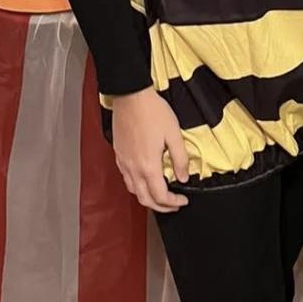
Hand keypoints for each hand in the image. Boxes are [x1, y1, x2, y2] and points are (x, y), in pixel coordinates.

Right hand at [110, 87, 190, 212]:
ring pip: (134, 191)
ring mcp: (124, 162)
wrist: (131, 96)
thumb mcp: (174, 133)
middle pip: (145, 199)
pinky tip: (144, 177)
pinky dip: (137, 185)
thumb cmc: (152, 111)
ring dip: (148, 198)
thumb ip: (180, 158)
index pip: (160, 196)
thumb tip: (183, 177)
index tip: (183, 200)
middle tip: (173, 204)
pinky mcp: (119, 154)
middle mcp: (133, 168)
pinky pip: (126, 178)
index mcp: (148, 166)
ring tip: (160, 194)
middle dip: (161, 207)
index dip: (173, 203)